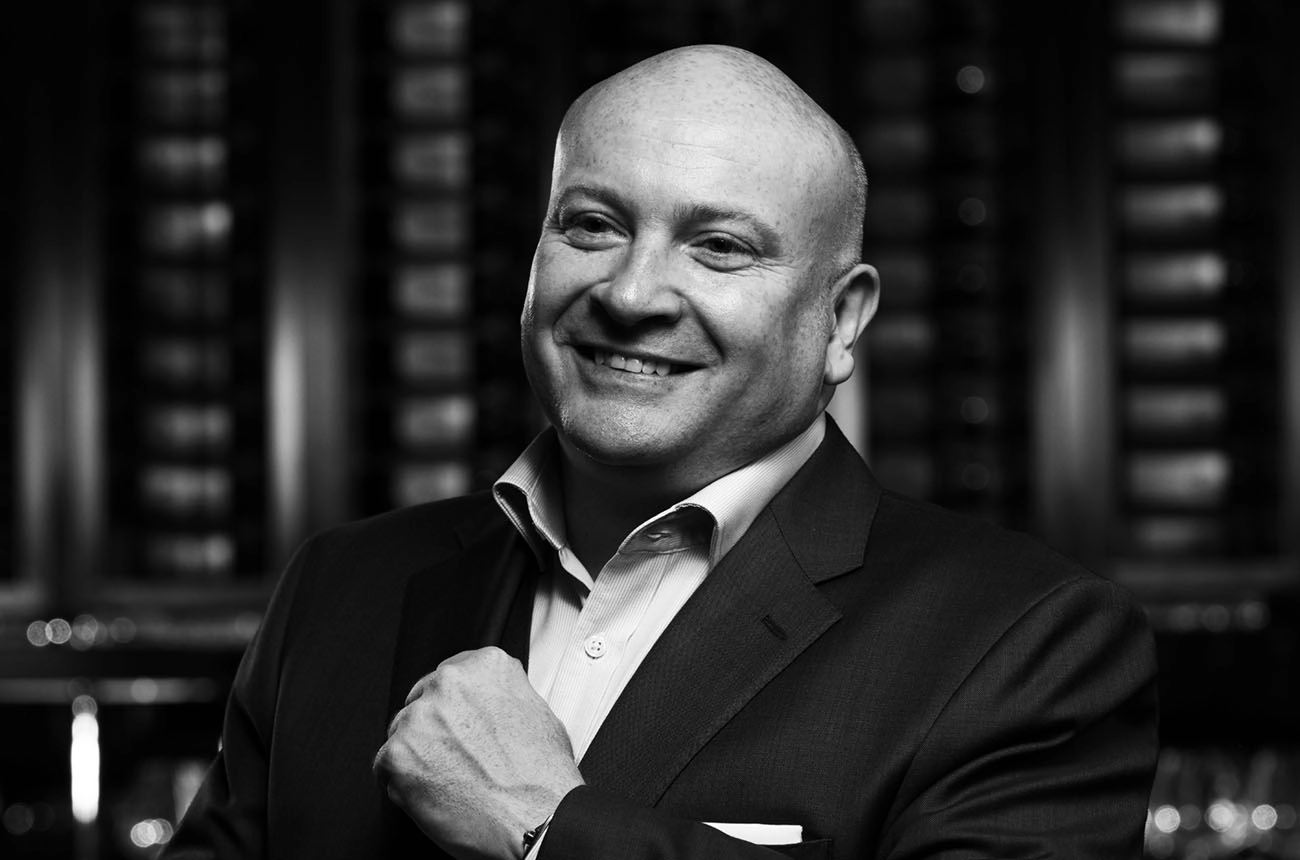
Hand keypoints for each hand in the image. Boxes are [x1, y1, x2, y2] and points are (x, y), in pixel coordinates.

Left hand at [374, 646, 584, 859]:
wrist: (539, 821)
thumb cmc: (543, 778)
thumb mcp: (536, 711)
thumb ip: (501, 694)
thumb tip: (485, 703)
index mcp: (485, 666)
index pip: (451, 675)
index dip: (454, 706)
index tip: (458, 722)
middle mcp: (450, 683)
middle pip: (423, 700)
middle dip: (434, 728)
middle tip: (457, 757)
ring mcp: (420, 717)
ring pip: (402, 732)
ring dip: (418, 754)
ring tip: (451, 779)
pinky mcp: (398, 754)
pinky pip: (386, 766)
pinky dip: (403, 782)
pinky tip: (434, 793)